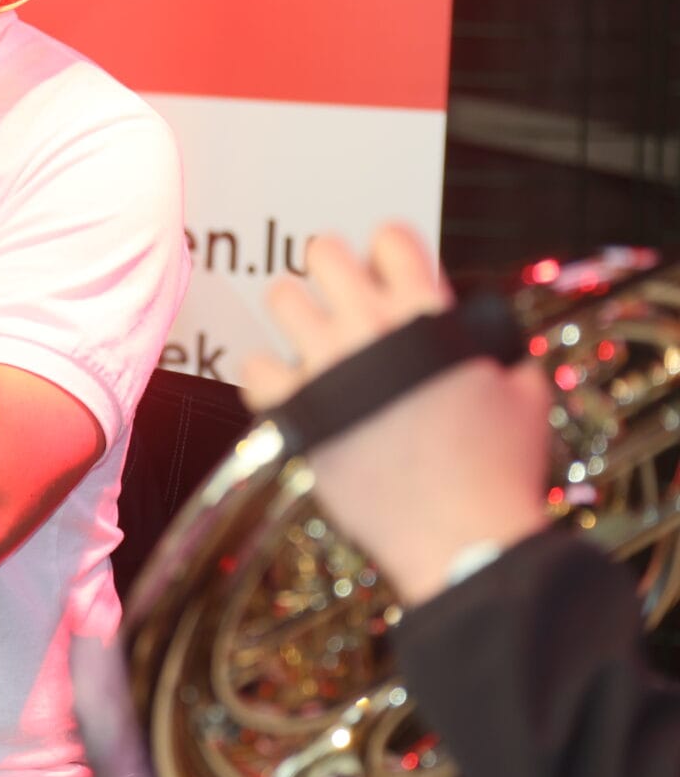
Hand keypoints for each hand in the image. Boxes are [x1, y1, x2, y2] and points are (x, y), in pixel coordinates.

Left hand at [240, 224, 550, 605]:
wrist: (462, 538)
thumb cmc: (498, 471)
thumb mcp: (523, 396)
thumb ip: (503, 354)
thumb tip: (494, 346)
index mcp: (426, 315)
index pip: (389, 238)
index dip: (387, 251)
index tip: (387, 271)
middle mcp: (369, 327)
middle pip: (322, 252)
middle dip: (330, 267)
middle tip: (339, 293)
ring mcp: (326, 365)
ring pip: (280, 298)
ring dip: (295, 312)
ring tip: (310, 335)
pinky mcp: (295, 409)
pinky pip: (253, 366)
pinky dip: (266, 374)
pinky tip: (286, 386)